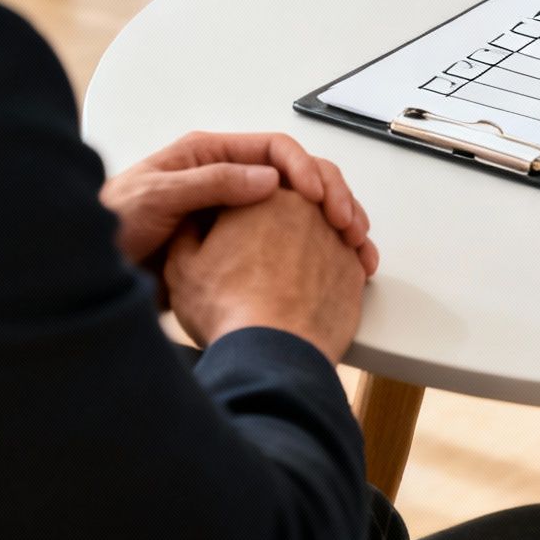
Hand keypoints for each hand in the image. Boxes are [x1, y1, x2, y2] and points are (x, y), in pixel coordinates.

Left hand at [100, 132, 376, 275]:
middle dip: (330, 194)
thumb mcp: (156, 196)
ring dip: (332, 221)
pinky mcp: (238, 245)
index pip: (275, 149)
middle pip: (297, 175)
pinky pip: (288, 238)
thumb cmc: (109, 225)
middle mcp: (229, 178)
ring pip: (300, 208)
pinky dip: (317, 246)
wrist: (87, 270)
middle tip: (347, 222)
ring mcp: (237, 212)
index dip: (304, 169)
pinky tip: (334, 261)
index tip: (317, 197)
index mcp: (211, 155)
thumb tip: (268, 177)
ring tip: (354, 244)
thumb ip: (210, 183)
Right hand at [164, 190, 368, 360]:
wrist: (274, 354)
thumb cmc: (230, 311)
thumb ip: (187, 232)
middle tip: (269, 247)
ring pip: (329, 225)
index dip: (246, 206)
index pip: (257, 185)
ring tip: (294, 268)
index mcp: (263, 195)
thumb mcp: (183, 267)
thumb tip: (193, 222)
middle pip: (297, 200)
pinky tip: (320, 282)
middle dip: (285, 219)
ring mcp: (336, 237)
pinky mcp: (355, 268)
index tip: (241, 227)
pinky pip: (350, 256)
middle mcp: (307, 207)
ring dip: (316, 239)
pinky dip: (337, 264)